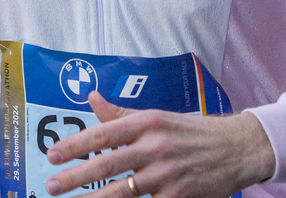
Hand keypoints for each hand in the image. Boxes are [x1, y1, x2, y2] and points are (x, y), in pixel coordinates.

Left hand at [46, 91, 274, 197]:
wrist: (235, 148)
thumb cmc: (190, 130)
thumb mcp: (156, 116)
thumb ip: (121, 113)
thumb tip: (91, 98)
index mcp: (148, 121)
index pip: (104, 133)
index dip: (75, 145)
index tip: (52, 154)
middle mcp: (155, 145)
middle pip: (108, 164)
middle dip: (75, 177)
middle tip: (51, 185)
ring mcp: (167, 174)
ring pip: (122, 191)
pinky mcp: (178, 197)